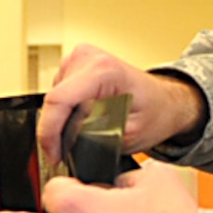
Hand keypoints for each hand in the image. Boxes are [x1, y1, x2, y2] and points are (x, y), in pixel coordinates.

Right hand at [39, 44, 207, 164]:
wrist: (163, 101)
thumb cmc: (155, 112)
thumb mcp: (129, 134)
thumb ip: (96, 136)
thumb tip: (68, 138)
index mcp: (104, 70)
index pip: (59, 100)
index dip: (49, 133)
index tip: (54, 154)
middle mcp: (88, 57)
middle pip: (53, 100)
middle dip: (56, 130)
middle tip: (69, 151)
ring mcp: (79, 58)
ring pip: (53, 98)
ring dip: (62, 120)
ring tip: (86, 130)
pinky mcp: (74, 64)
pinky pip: (59, 93)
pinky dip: (67, 111)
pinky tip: (85, 117)